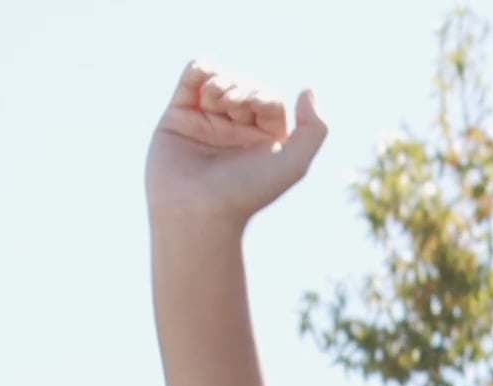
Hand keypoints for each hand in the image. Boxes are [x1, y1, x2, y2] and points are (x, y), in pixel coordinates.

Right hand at [147, 64, 329, 230]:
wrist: (196, 209)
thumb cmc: (245, 192)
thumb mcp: (294, 165)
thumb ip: (314, 130)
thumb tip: (307, 91)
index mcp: (264, 140)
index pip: (268, 99)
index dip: (260, 96)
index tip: (249, 112)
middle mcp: (236, 129)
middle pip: (244, 87)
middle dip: (239, 89)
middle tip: (227, 104)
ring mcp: (207, 120)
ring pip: (219, 79)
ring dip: (220, 81)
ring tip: (214, 100)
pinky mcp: (178, 115)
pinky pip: (192, 78)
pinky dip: (200, 69)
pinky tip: (203, 83)